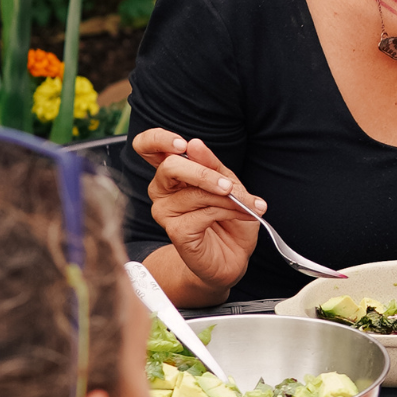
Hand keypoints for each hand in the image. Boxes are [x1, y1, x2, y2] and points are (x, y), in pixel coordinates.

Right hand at [131, 129, 262, 295]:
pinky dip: (229, 211)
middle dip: (204, 173)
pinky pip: (203, 213)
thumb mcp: (228, 184)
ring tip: (249, 205)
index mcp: (173, 173)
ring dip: (229, 197)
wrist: (233, 256)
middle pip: (169, 167)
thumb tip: (195, 144)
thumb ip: (213, 165)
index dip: (159, 140)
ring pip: (194, 192)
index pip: (147, 147)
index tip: (183, 145)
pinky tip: (243, 216)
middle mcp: (162, 190)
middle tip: (228, 185)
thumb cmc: (229, 219)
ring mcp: (165, 211)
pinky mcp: (175, 231)